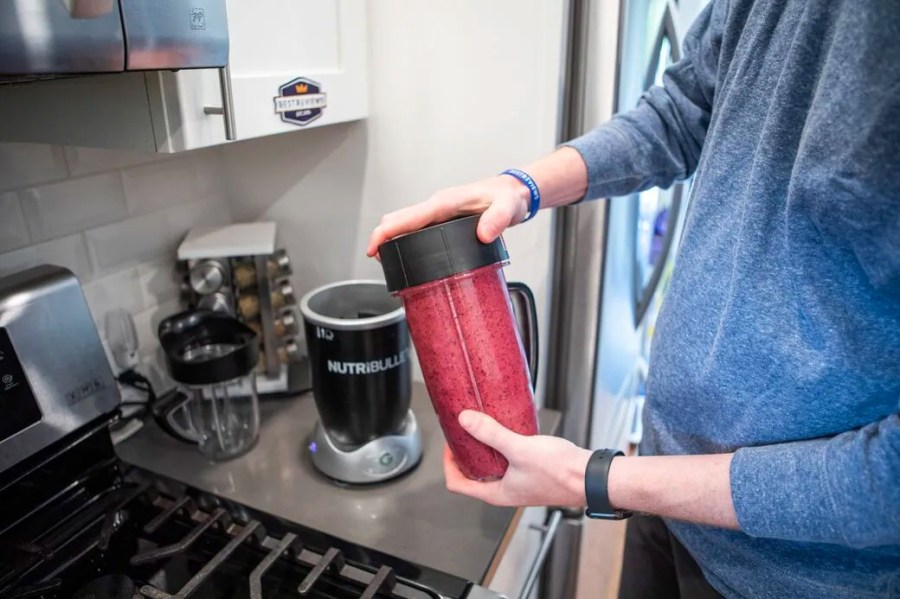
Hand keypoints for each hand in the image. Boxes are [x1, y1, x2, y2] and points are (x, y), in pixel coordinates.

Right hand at [366, 175, 530, 256]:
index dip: (385, 232)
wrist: (514, 192)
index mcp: (446, 203)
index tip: (374, 248)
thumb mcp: (508, 207)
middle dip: (383, 238)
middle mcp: (438, 206)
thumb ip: (498, 219)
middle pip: (399, 219)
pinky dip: (406, 240)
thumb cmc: (509, 197)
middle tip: (379, 261)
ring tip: (390, 263)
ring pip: (406, 224)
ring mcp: (439, 213)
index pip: (407, 217)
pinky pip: (417, 228)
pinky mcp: (443, 220)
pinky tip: (409, 256)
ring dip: (392, 239)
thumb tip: (483, 234)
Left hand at [443, 410, 591, 506]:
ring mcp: (518, 483)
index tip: (450, 442)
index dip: (448, 463)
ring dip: (483, 448)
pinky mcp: (530, 472)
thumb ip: (491, 434)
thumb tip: (465, 420)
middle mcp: (505, 491)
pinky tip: (506, 429)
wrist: (590, 477)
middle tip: (464, 431)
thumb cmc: (560, 472)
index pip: (457, 484)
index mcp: (496, 493)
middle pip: (471, 474)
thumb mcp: (520, 449)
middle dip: (464, 452)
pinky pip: (507, 460)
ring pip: (490, 466)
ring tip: (482, 426)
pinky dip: (501, 446)